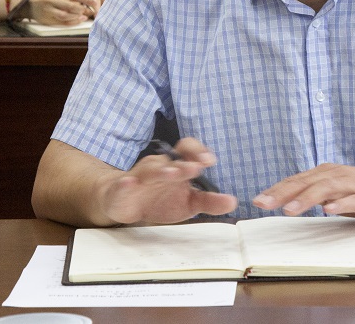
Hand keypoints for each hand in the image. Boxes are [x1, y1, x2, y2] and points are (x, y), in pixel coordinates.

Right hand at [16, 0, 99, 24]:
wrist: (28, 3)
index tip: (94, 2)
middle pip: (70, 6)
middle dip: (82, 9)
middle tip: (90, 10)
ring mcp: (48, 10)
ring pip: (65, 15)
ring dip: (77, 16)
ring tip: (84, 15)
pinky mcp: (46, 19)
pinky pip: (61, 22)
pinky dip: (71, 22)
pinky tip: (78, 19)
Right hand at [97, 138, 236, 224]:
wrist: (125, 204)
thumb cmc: (160, 200)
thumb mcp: (188, 203)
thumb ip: (209, 201)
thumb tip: (233, 202)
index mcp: (176, 167)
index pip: (187, 150)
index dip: (197, 151)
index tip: (210, 161)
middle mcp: (159, 167)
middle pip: (170, 160)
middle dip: (183, 164)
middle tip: (195, 168)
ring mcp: (139, 177)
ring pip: (149, 170)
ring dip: (160, 171)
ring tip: (170, 174)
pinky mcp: (122, 190)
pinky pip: (123, 185)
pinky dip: (126, 183)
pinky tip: (130, 183)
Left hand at [253, 163, 354, 221]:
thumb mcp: (334, 189)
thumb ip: (313, 192)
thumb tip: (287, 199)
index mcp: (326, 173)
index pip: (296, 180)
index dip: (276, 189)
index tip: (258, 200)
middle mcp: (337, 175)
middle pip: (307, 183)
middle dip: (284, 193)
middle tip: (265, 203)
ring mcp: (353, 184)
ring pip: (327, 189)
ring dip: (307, 198)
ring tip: (290, 208)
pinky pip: (354, 199)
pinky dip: (340, 203)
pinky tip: (329, 209)